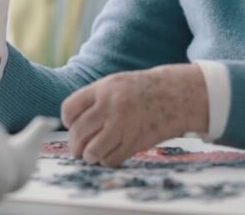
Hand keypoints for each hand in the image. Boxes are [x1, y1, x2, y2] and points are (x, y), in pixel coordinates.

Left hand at [61, 64, 208, 166]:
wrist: (177, 94)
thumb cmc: (143, 89)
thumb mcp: (116, 83)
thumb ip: (95, 98)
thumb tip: (73, 122)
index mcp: (103, 88)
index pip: (69, 109)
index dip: (67, 121)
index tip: (72, 125)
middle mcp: (110, 106)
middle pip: (78, 132)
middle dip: (75, 145)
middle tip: (79, 148)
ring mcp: (123, 124)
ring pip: (92, 151)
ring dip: (89, 156)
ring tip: (92, 155)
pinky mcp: (136, 141)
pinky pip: (111, 159)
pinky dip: (106, 161)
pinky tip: (110, 155)